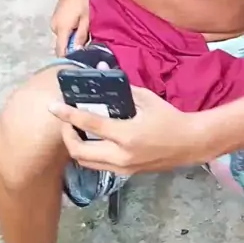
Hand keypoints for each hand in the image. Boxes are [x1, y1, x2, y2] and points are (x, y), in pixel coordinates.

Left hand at [49, 87, 205, 173]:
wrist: (190, 144)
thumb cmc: (169, 118)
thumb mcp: (146, 99)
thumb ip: (122, 88)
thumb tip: (103, 70)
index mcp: (127, 135)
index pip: (90, 124)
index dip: (68, 115)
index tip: (53, 107)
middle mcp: (121, 155)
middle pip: (80, 152)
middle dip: (67, 136)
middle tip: (66, 121)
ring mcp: (123, 168)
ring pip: (86, 162)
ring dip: (76, 147)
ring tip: (76, 130)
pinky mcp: (125, 173)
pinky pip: (99, 165)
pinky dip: (89, 153)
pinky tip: (91, 140)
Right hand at [51, 0, 89, 55]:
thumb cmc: (81, 1)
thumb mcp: (86, 20)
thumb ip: (81, 37)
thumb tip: (77, 51)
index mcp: (61, 29)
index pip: (60, 50)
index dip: (67, 58)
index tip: (77, 60)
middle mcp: (54, 28)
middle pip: (62, 44)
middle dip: (73, 45)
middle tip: (86, 39)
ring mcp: (53, 23)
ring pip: (62, 38)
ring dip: (71, 37)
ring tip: (82, 29)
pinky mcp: (54, 20)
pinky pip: (62, 31)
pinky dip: (69, 31)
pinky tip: (77, 24)